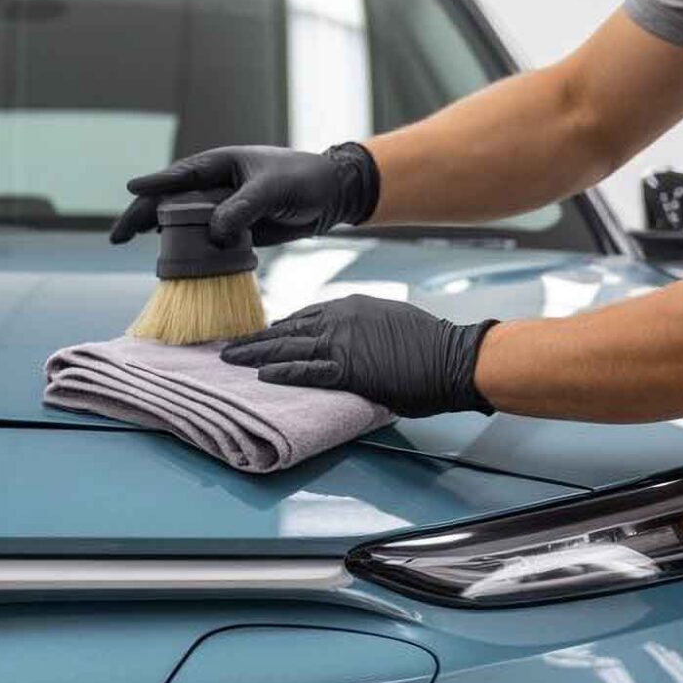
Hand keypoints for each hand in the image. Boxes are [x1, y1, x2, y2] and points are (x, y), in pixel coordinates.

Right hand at [108, 143, 379, 247]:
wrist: (330, 195)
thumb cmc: (303, 179)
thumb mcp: (272, 190)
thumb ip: (242, 209)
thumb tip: (212, 233)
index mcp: (221, 164)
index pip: (181, 174)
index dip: (155, 183)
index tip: (131, 188)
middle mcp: (215, 185)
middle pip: (170, 200)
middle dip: (142, 213)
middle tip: (118, 234)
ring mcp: (221, 208)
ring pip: (181, 221)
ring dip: (156, 232)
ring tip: (127, 242)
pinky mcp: (232, 230)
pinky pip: (202, 241)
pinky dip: (184, 250)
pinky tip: (166, 260)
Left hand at [220, 295, 497, 417]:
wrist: (452, 356)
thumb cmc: (430, 344)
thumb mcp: (389, 322)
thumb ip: (362, 329)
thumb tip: (350, 344)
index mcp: (350, 306)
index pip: (303, 316)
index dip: (278, 329)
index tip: (261, 336)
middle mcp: (339, 319)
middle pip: (286, 330)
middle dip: (256, 340)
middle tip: (229, 347)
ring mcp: (341, 343)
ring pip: (287, 348)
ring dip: (255, 355)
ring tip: (230, 361)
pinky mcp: (347, 368)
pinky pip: (305, 371)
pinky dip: (281, 373)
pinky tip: (261, 376)